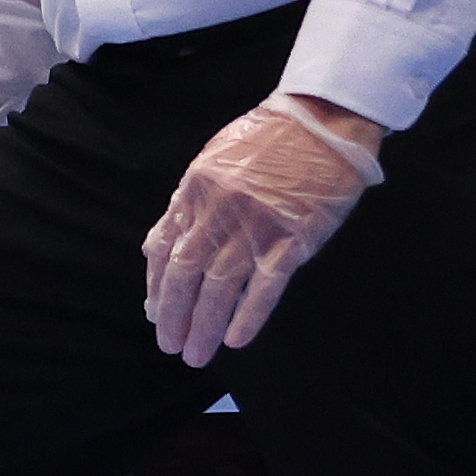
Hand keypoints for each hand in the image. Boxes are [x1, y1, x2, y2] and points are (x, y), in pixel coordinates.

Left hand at [137, 100, 381, 367]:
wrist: (322, 119)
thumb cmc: (267, 140)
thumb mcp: (213, 161)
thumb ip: (188, 203)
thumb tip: (161, 246)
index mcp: (193, 191)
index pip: (163, 248)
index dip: (155, 286)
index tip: (153, 313)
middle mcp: (217, 210)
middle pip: (184, 273)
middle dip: (173, 315)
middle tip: (169, 346)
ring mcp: (255, 225)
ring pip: (220, 286)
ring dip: (204, 325)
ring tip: (196, 355)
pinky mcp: (294, 237)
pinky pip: (265, 284)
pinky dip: (248, 315)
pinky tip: (236, 340)